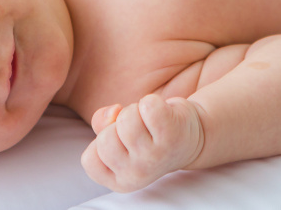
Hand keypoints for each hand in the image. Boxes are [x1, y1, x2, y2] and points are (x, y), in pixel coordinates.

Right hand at [81, 94, 203, 192]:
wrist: (190, 137)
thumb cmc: (148, 135)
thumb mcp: (118, 137)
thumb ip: (101, 124)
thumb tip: (112, 113)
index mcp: (120, 179)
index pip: (90, 160)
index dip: (100, 143)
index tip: (120, 141)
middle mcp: (137, 174)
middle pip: (105, 139)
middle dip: (117, 125)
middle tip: (137, 129)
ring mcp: (154, 157)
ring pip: (125, 119)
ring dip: (135, 111)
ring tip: (149, 121)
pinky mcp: (171, 136)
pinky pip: (148, 105)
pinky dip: (152, 101)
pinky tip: (162, 113)